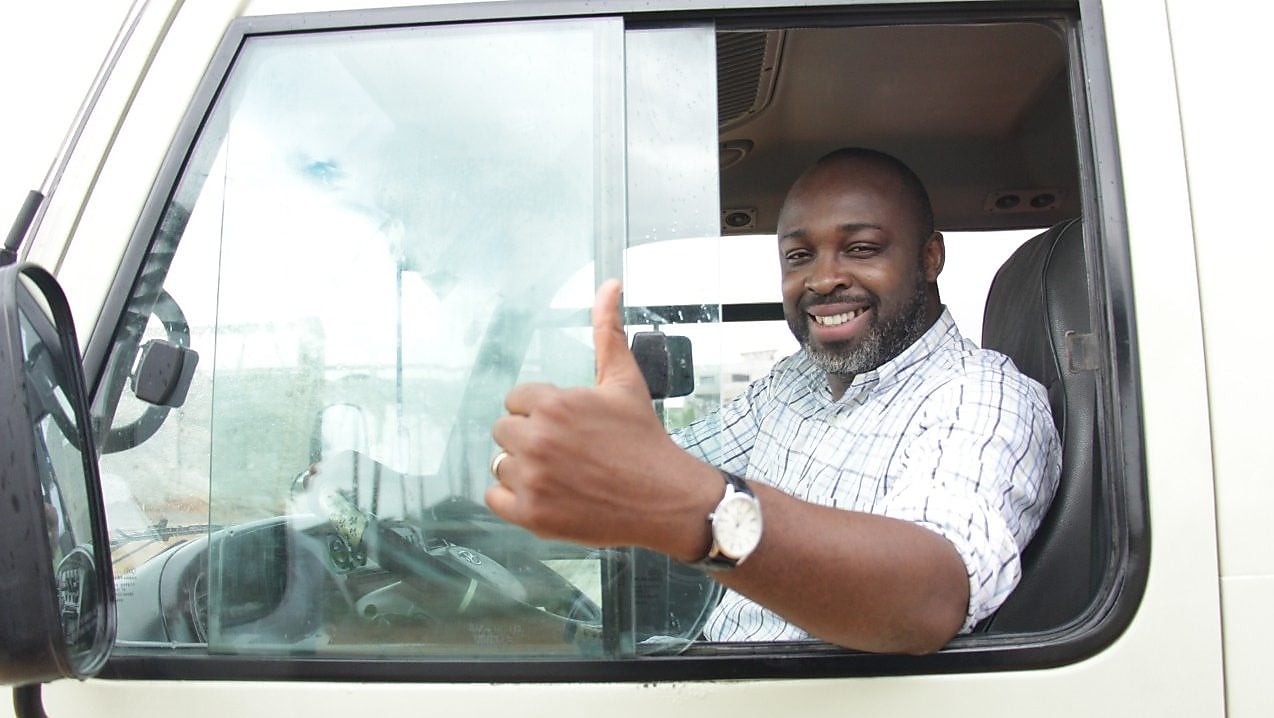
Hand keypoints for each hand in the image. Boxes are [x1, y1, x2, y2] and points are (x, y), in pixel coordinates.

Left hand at [486, 279, 715, 555]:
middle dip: (530, 438)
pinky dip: (514, 499)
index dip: (541, 412)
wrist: (666, 498)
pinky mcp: (532, 515)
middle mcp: (537, 440)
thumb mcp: (624, 381)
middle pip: (503, 431)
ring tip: (561, 474)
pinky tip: (546, 494)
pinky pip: (495, 498)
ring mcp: (533, 480)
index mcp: (553, 404)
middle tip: (566, 452)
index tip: (568, 427)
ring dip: (523, 469)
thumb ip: (607, 332)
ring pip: (500, 464)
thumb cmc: (644, 438)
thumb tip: (610, 284)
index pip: (516, 401)